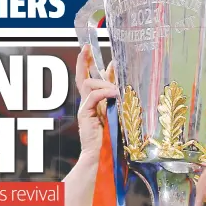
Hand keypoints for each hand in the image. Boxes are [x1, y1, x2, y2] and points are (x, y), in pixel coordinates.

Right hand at [76, 46, 117, 165]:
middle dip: (84, 61)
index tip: (96, 51)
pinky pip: (93, 96)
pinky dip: (104, 93)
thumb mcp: (121, 113)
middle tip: (86, 47)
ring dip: (104, 83)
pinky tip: (114, 95)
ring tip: (116, 90)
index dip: (94, 65)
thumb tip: (122, 80)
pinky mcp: (85, 114)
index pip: (93, 79)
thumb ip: (119, 97)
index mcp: (97, 104)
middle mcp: (89, 104)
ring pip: (90, 84)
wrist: (105, 158)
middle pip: (83, 77)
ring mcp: (86, 109)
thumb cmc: (115, 141)